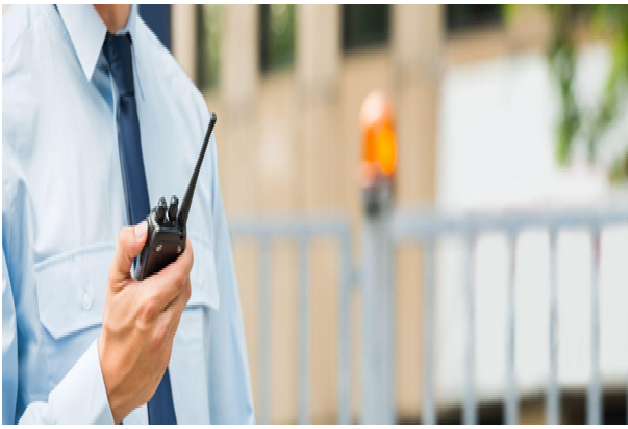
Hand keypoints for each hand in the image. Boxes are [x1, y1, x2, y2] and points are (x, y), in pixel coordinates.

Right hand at [98, 222, 192, 423]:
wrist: (110, 373)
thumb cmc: (111, 329)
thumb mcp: (112, 286)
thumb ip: (125, 253)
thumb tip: (140, 230)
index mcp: (149, 302)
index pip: (182, 269)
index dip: (187, 252)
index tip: (184, 242)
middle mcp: (163, 317)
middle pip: (185, 282)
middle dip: (180, 267)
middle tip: (171, 257)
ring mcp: (170, 331)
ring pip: (184, 299)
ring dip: (177, 285)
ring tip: (163, 279)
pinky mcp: (174, 342)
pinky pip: (180, 315)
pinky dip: (174, 303)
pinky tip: (162, 301)